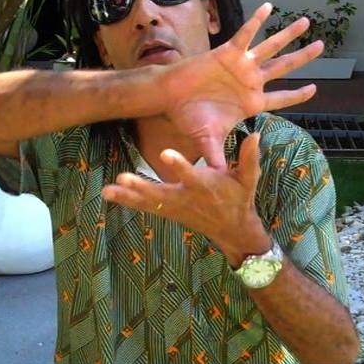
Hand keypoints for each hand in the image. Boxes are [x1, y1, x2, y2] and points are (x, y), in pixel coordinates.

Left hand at [101, 132, 269, 266]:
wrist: (233, 230)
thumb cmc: (240, 199)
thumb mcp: (249, 179)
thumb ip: (249, 158)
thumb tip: (255, 134)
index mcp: (206, 187)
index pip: (191, 175)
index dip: (179, 165)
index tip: (166, 154)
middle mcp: (187, 198)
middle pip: (162, 192)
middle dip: (142, 187)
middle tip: (123, 178)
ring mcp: (176, 206)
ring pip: (149, 202)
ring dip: (128, 196)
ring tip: (108, 190)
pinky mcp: (169, 211)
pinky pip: (145, 206)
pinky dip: (127, 200)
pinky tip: (108, 193)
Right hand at [163, 3, 322, 167]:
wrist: (169, 96)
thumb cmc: (189, 117)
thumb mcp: (207, 140)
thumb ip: (217, 157)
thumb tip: (221, 181)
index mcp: (251, 102)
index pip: (281, 99)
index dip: (298, 95)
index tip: (314, 90)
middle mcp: (251, 81)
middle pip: (284, 68)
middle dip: (303, 58)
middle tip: (321, 46)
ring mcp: (241, 65)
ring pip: (271, 48)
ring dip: (288, 35)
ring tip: (306, 21)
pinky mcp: (228, 52)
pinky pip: (246, 34)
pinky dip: (256, 21)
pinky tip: (269, 7)